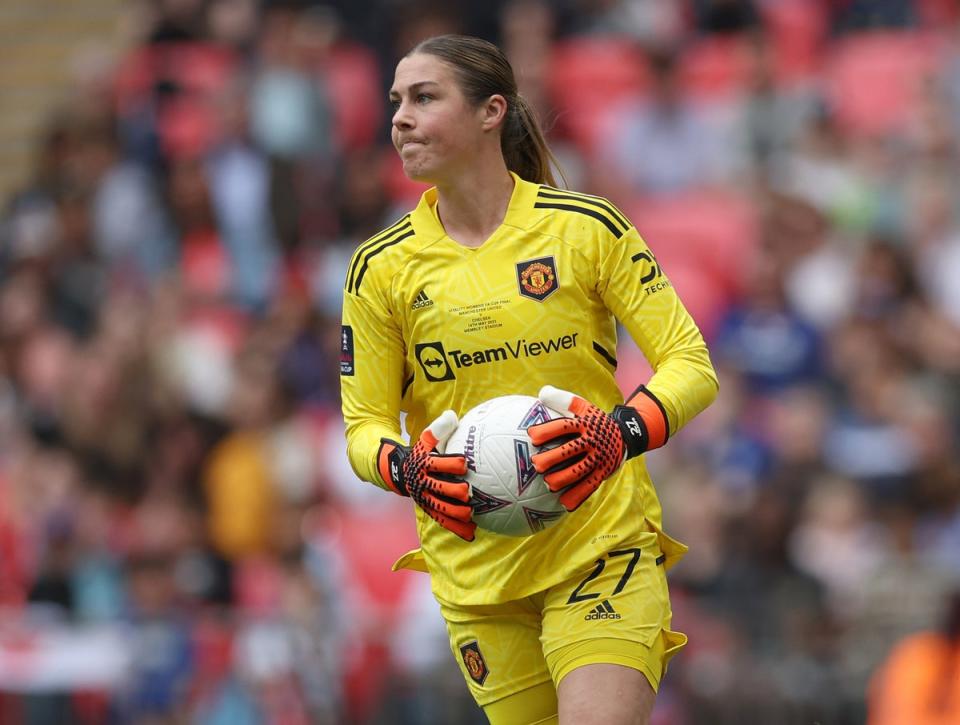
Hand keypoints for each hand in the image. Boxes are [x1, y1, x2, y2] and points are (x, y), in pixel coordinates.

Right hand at [378, 411, 476, 540]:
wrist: (398, 472)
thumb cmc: (420, 453)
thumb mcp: (424, 440)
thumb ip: (438, 429)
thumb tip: (452, 415)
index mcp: (424, 464)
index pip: (437, 463)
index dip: (451, 463)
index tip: (464, 463)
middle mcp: (424, 483)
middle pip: (439, 488)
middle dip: (453, 491)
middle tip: (468, 492)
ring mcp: (426, 498)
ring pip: (441, 508)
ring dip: (456, 513)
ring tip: (470, 514)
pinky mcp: (429, 509)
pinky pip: (443, 520)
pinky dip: (457, 528)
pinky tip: (472, 532)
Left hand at [527, 386, 652, 510]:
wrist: (625, 433)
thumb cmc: (594, 420)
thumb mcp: (582, 406)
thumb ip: (562, 399)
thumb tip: (541, 393)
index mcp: (584, 423)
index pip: (564, 426)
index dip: (547, 430)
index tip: (531, 436)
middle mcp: (592, 440)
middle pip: (570, 450)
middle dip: (552, 458)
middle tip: (535, 464)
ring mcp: (599, 457)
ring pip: (579, 471)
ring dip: (562, 479)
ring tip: (548, 484)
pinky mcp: (603, 472)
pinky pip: (590, 486)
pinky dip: (577, 496)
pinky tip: (563, 503)